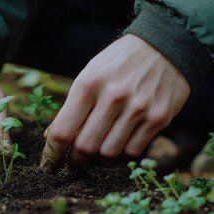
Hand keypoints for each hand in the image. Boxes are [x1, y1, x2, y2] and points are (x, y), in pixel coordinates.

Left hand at [40, 34, 190, 172]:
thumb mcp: (89, 75)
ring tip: (95, 152)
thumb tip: (54, 138)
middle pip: (85, 148)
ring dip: (97, 160)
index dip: (53, 154)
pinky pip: (132, 152)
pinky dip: (120, 154)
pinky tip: (117, 143)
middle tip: (72, 161)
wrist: (163, 47)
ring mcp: (138, 109)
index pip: (62, 132)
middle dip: (74, 161)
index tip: (50, 165)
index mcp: (88, 84)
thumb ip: (73, 106)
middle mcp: (113, 97)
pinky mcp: (158, 118)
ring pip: (108, 154)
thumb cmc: (117, 64)